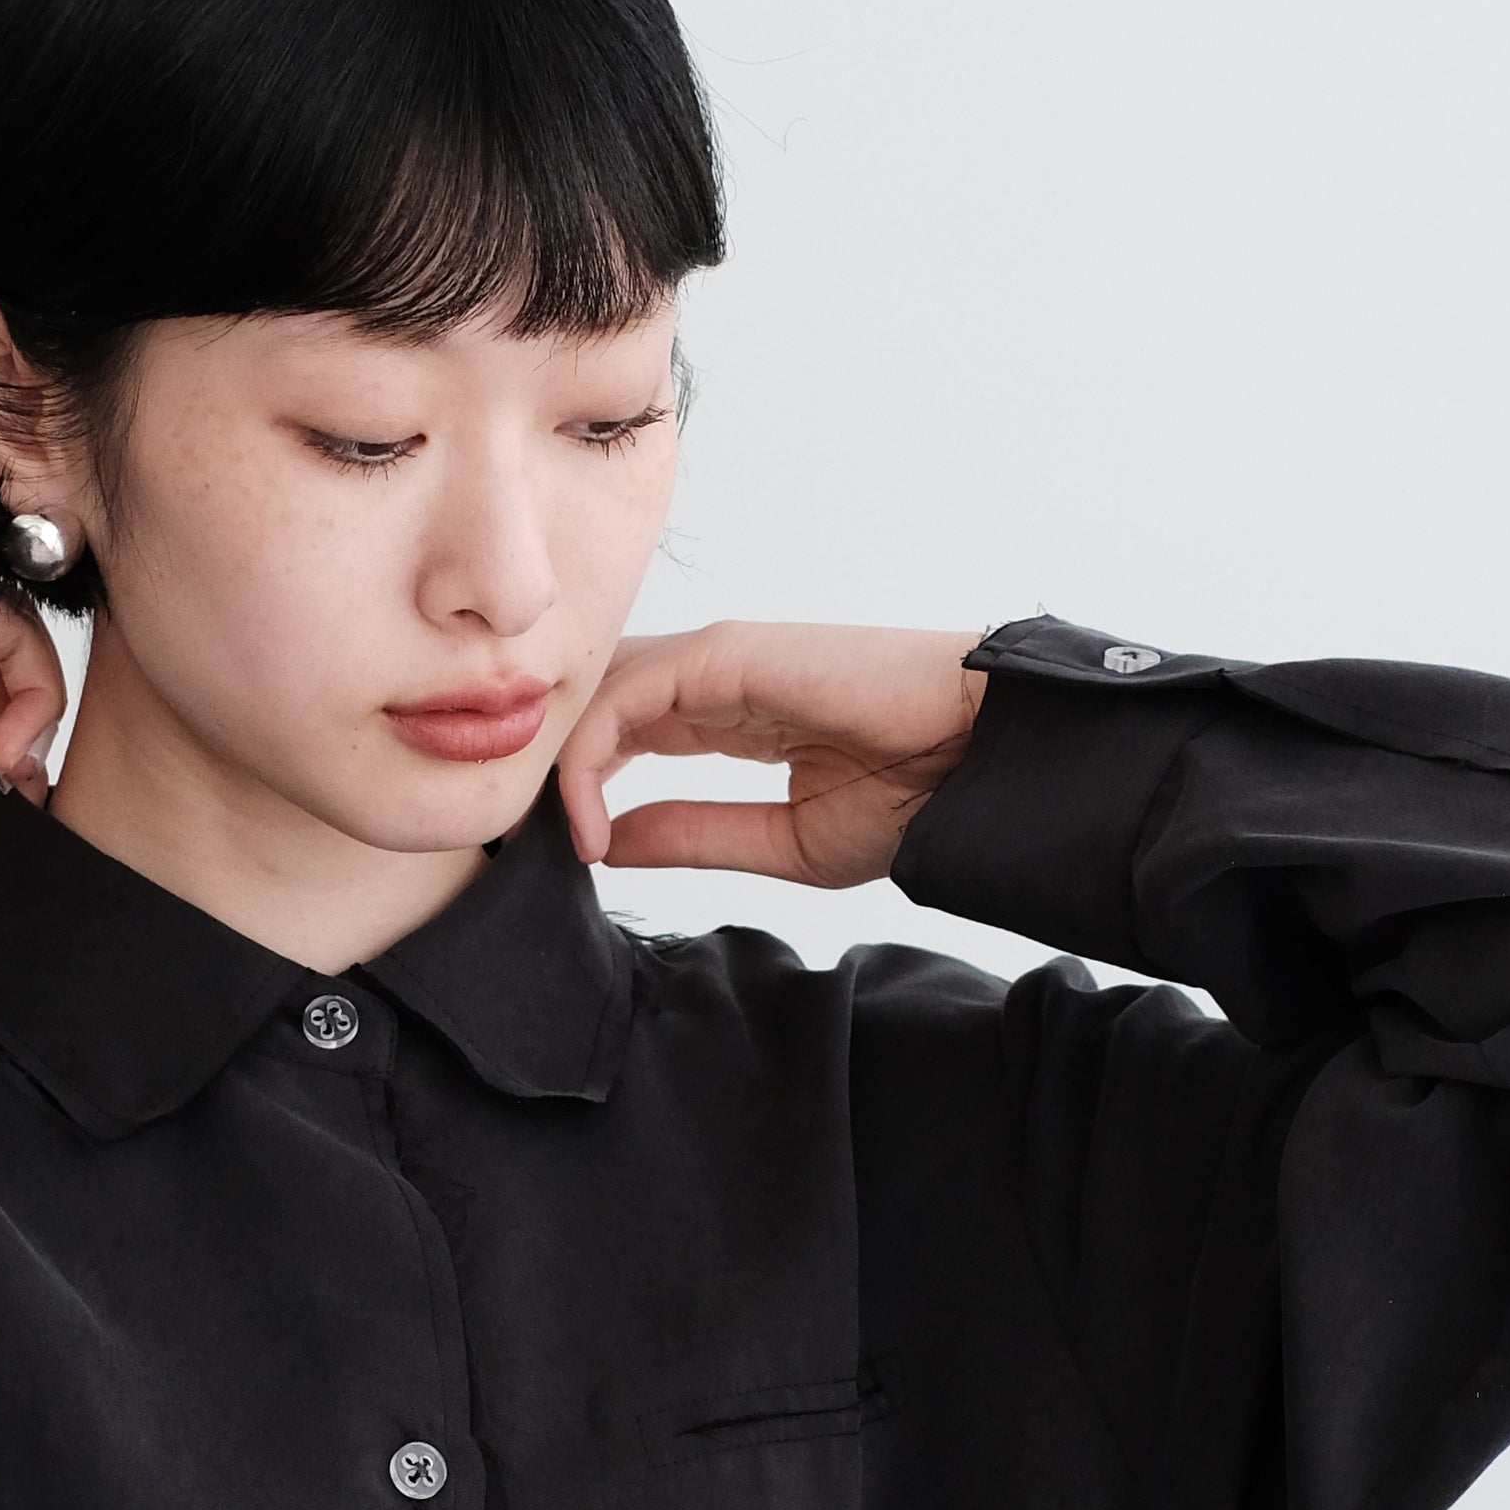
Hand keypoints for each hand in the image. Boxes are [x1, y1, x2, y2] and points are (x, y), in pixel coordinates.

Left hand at [555, 623, 987, 889]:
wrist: (983, 761)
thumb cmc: (916, 796)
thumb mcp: (782, 840)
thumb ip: (694, 835)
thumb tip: (608, 842)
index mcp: (731, 713)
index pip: (622, 730)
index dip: (579, 785)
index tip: (575, 855)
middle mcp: (715, 676)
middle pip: (596, 702)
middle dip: (551, 764)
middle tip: (525, 835)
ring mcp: (717, 659)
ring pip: (599, 693)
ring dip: (558, 762)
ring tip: (551, 834)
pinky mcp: (724, 654)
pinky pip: (626, 694)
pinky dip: (591, 756)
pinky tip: (591, 821)